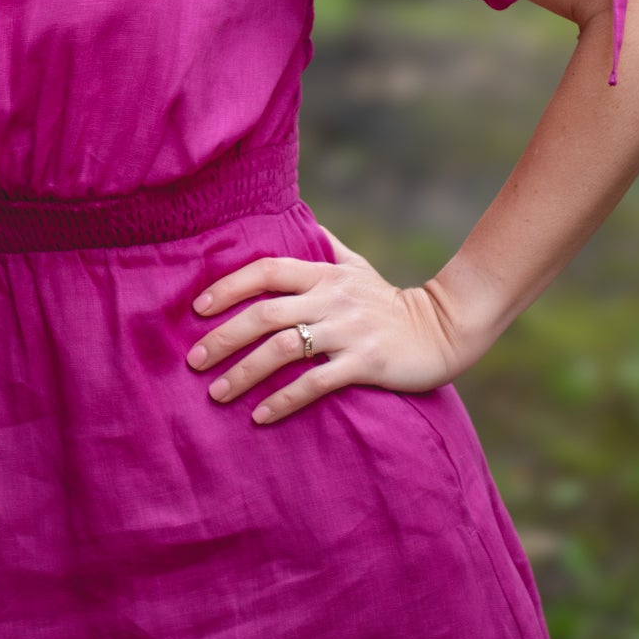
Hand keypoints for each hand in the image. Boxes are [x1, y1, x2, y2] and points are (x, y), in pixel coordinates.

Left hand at [184, 228, 478, 424]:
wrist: (444, 331)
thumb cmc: (390, 301)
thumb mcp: (358, 267)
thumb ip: (326, 248)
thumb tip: (298, 222)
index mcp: (325, 274)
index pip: (267, 271)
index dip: (229, 286)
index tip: (196, 308)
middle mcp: (332, 299)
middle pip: (265, 313)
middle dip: (224, 337)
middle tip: (194, 360)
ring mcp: (349, 331)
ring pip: (284, 348)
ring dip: (245, 372)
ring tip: (217, 393)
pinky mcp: (366, 363)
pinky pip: (315, 383)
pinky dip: (283, 400)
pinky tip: (260, 415)